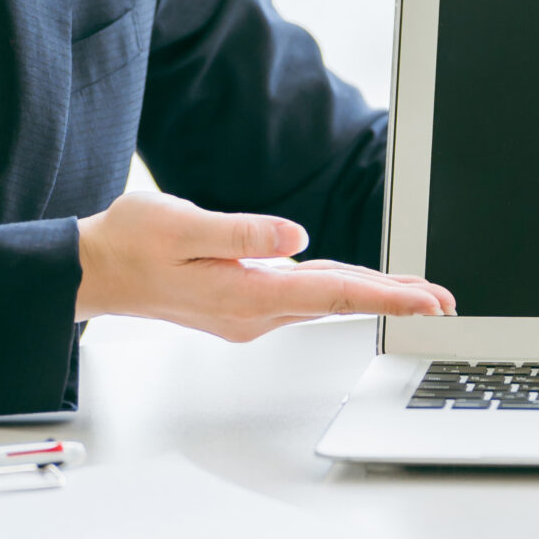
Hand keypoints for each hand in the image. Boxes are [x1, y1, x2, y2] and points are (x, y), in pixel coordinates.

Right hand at [73, 190, 455, 341]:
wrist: (95, 271)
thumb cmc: (131, 243)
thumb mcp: (183, 224)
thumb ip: (242, 232)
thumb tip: (297, 238)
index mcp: (246, 294)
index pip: (334, 292)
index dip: (388, 294)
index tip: (430, 301)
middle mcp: (253, 312)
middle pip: (339, 301)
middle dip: (393, 300)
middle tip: (443, 302)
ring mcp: (248, 313)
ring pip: (323, 300)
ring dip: (368, 295)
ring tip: (413, 292)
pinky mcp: (240, 304)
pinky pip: (301, 297)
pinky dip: (335, 289)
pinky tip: (352, 281)